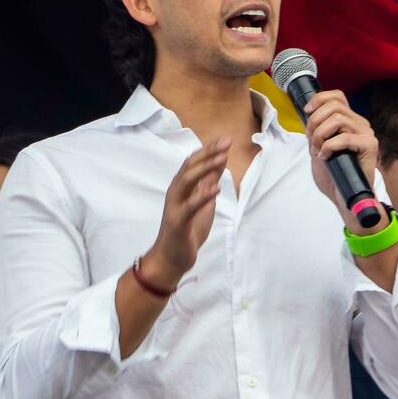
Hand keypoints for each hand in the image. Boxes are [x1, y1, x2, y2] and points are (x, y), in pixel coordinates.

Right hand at [143, 138, 228, 287]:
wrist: (171, 258)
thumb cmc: (187, 230)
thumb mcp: (203, 203)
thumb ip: (208, 183)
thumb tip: (219, 162)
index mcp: (181, 187)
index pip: (193, 161)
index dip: (209, 149)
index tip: (226, 139)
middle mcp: (176, 192)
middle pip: (190, 166)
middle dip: (208, 153)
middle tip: (226, 142)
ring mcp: (175, 205)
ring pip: (187, 180)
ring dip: (205, 168)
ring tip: (222, 158)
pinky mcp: (177, 221)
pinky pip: (190, 206)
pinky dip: (203, 195)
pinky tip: (216, 188)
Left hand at [302, 90, 378, 224]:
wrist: (345, 197)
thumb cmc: (334, 174)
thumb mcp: (320, 146)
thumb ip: (318, 129)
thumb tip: (308, 114)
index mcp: (350, 121)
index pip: (337, 96)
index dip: (319, 99)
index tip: (307, 111)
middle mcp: (360, 124)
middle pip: (335, 106)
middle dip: (315, 121)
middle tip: (310, 140)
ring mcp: (367, 134)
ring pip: (338, 119)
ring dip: (320, 134)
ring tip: (317, 150)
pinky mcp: (370, 146)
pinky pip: (344, 138)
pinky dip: (329, 146)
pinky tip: (325, 157)